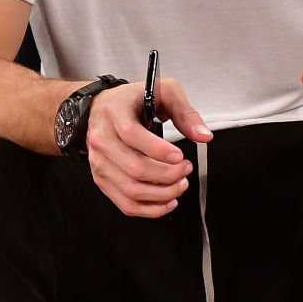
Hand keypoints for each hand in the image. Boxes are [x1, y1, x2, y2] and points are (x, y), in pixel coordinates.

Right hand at [87, 76, 209, 218]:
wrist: (100, 109)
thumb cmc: (133, 100)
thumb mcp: (163, 92)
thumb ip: (185, 113)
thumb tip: (204, 136)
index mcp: (114, 112)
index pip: (131, 135)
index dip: (159, 150)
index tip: (180, 156)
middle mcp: (101, 138)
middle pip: (134, 167)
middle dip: (168, 174)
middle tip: (186, 169)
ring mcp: (99, 162)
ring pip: (131, 189)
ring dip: (162, 193)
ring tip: (180, 184)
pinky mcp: (102, 179)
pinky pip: (126, 204)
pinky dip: (150, 209)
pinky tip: (168, 201)